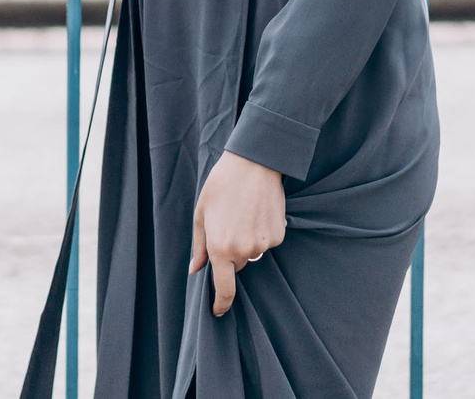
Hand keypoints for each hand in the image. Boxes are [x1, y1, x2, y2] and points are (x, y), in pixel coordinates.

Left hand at [189, 151, 285, 316]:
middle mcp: (243, 250)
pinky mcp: (278, 236)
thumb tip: (196, 269)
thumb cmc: (222, 185)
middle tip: (228, 223)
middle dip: (231, 252)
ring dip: (247, 241)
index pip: (224, 287)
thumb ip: (199, 245)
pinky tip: (257, 211)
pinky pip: (267, 243)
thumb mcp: (202, 213)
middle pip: (237, 265)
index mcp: (220, 248)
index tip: (218, 311)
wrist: (254, 163)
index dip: (221, 303)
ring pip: (252, 253)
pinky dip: (261, 233)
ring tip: (243, 213)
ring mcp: (263, 244)